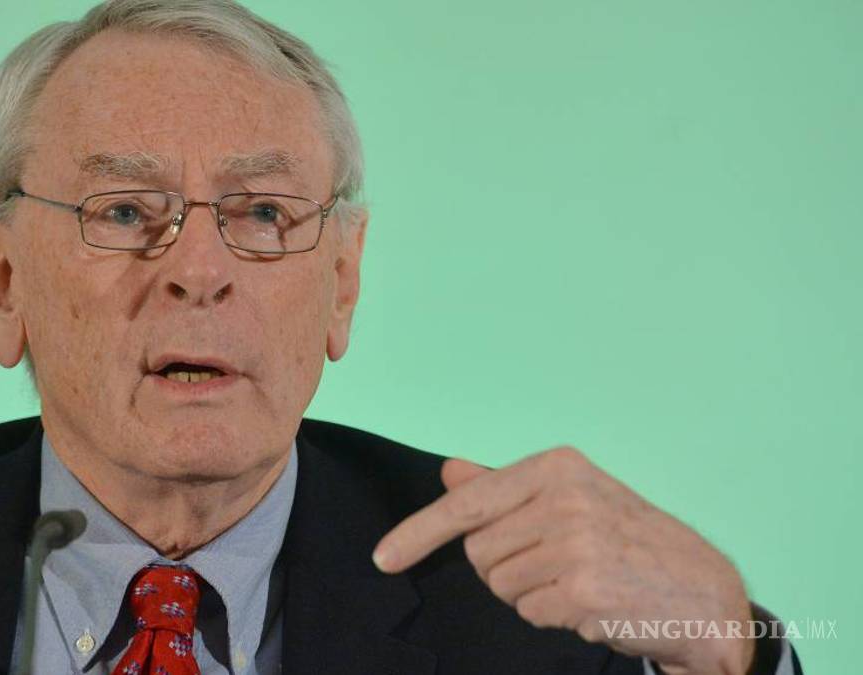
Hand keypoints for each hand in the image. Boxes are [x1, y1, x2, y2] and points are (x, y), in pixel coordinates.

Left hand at [372, 446, 755, 674]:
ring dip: (530, 594)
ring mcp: (574, 541)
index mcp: (556, 467)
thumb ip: (505, 488)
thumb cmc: (632, 542)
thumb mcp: (572, 498)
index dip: (418, 533)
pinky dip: (552, 615)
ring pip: (500, 584)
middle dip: (506, 568)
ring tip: (580, 582)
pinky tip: (593, 603)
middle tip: (559, 565)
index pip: (467, 502)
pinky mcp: (582, 587)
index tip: (383, 558)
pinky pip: (528, 610)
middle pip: (478, 552)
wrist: (705, 592)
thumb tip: (451, 471)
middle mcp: (564, 496)